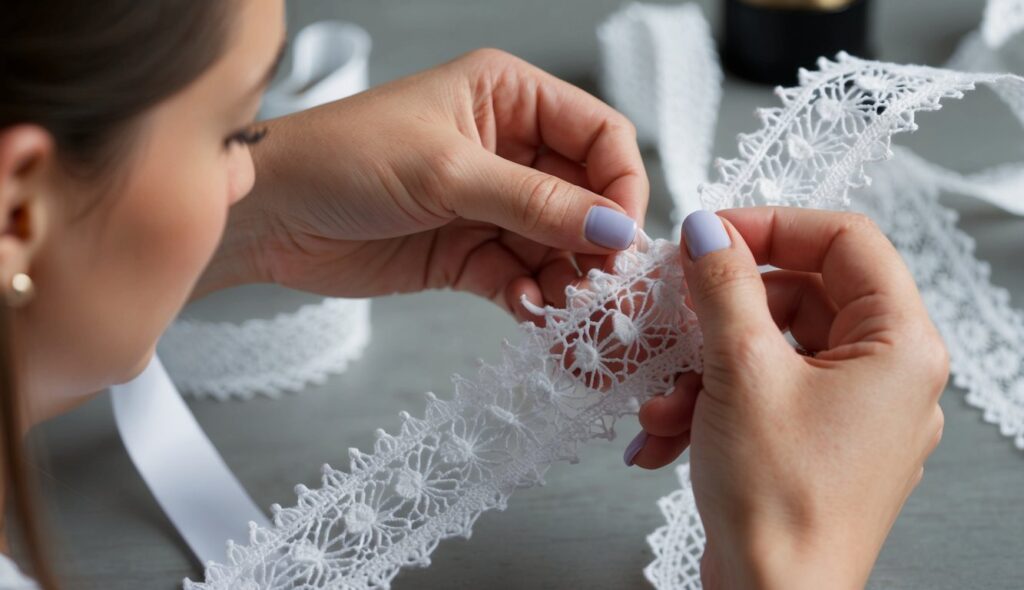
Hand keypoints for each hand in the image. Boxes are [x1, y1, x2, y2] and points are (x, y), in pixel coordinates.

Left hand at [202, 49, 646, 319]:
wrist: (271, 214)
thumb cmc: (344, 157)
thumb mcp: (446, 171)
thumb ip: (534, 202)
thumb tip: (615, 230)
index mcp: (510, 97)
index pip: (600, 135)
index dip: (622, 185)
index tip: (624, 238)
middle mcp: (510, 147)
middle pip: (587, 198)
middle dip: (599, 244)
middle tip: (608, 291)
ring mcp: (491, 204)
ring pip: (559, 247)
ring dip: (570, 283)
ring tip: (571, 316)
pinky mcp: (469, 252)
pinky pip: (522, 278)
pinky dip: (532, 299)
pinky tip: (529, 311)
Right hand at [628, 208, 948, 588]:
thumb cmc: (779, 502)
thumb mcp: (741, 371)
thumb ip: (723, 287)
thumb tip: (708, 230)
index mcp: (900, 346)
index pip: (847, 241)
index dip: (774, 226)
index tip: (712, 233)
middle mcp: (887, 375)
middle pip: (800, 295)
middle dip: (720, 314)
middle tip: (671, 314)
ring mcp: (851, 413)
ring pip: (770, 348)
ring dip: (701, 368)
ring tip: (660, 404)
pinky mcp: (815, 442)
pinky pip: (762, 392)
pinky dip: (710, 403)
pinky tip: (664, 434)